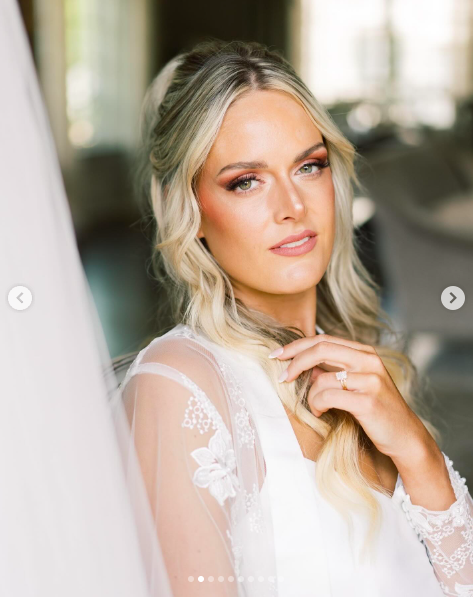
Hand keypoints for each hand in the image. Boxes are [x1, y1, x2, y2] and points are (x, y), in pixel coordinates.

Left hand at [271, 334, 431, 461]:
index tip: (277, 354)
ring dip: (310, 396)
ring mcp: (371, 380)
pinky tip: (322, 413)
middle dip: (294, 362)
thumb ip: (331, 371)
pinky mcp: (368, 402)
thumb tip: (301, 363)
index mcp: (365, 352)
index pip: (323, 339)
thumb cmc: (375, 410)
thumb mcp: (354, 384)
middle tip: (281, 377)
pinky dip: (317, 405)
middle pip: (320, 349)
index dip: (296, 345)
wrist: (405, 437)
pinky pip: (327, 397)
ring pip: (321, 378)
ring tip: (316, 408)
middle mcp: (369, 361)